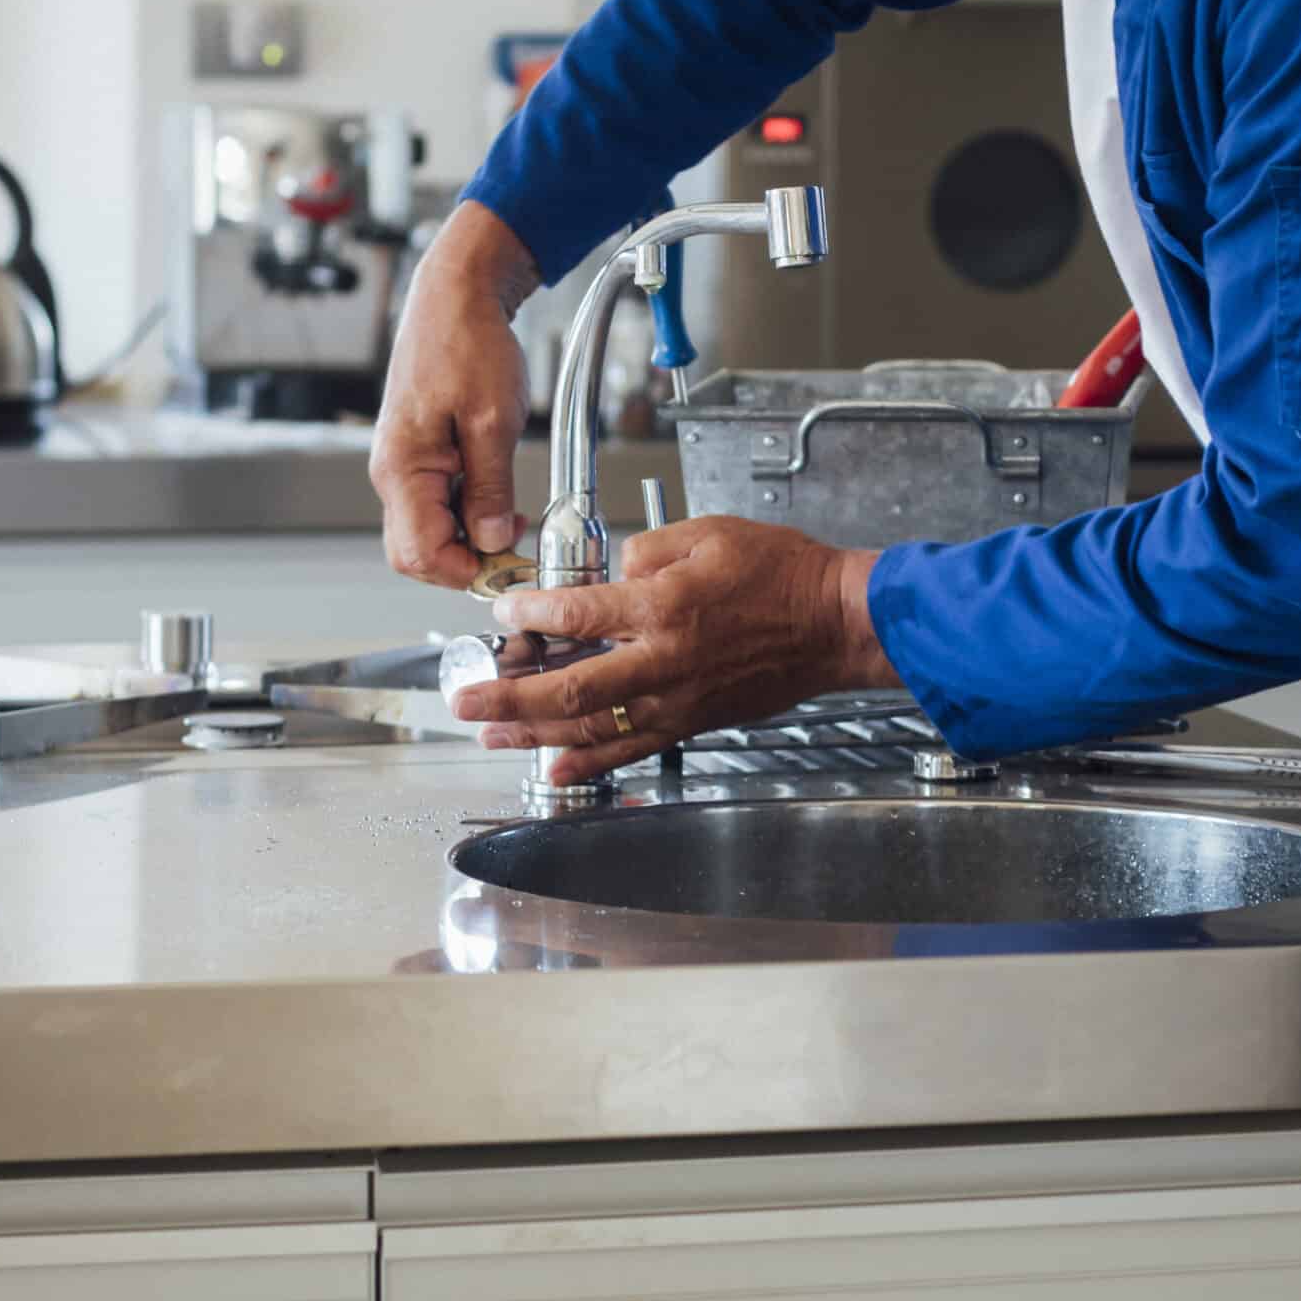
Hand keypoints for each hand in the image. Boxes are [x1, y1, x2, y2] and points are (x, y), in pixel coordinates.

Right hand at [369, 202, 541, 589]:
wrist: (456, 296)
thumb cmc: (467, 342)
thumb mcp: (493, 420)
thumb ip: (490, 488)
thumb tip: (493, 540)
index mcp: (401, 469)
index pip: (419, 554)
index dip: (466, 571)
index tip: (510, 563)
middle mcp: (394, 474)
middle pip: (417, 553)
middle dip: (466, 562)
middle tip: (515, 549)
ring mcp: (405, 467)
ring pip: (430, 532)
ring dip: (471, 538)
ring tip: (513, 520)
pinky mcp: (420, 458)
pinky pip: (438, 506)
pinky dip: (469, 515)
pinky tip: (499, 502)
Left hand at [450, 517, 900, 781]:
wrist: (834, 623)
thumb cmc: (782, 574)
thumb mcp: (709, 533)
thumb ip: (646, 550)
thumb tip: (610, 574)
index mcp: (665, 606)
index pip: (577, 614)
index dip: (530, 613)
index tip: (503, 612)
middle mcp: (665, 661)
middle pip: (569, 689)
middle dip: (508, 696)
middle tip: (466, 699)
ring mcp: (677, 699)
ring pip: (593, 727)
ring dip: (534, 734)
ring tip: (492, 733)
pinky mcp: (692, 721)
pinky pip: (632, 749)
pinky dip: (590, 763)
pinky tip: (555, 767)